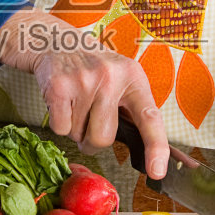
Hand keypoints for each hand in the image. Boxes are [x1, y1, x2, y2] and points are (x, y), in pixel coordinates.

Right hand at [0, 10, 169, 178]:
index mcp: (134, 77)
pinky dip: (59, 123)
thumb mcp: (122, 78)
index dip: (156, 147)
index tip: (157, 172)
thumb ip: (133, 110)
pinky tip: (62, 102)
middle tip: (89, 119)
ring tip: (76, 103)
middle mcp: (111, 77)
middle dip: (94, 139)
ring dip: (76, 129)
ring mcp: (84, 81)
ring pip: (80, 136)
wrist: (57, 42)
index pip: (150, 118)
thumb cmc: (95, 69)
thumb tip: (148, 153)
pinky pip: (61, 129)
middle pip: (104, 138)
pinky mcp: (58, 87)